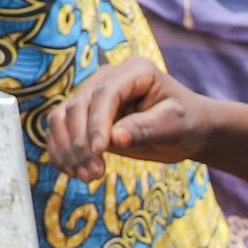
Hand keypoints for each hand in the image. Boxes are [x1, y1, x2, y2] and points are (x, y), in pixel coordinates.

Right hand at [49, 59, 213, 182]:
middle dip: (80, 143)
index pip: (105, 94)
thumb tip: (114, 138)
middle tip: (94, 174)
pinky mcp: (85, 117)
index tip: (98, 152)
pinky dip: (61, 153)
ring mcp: (93, 96)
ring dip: (67, 150)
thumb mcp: (175, 125)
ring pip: (61, 118)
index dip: (96, 123)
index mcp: (135, 71)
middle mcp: (108, 78)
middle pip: (78, 106)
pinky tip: (74, 172)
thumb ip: (146, 128)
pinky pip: (60, 131)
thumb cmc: (187, 123)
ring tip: (87, 177)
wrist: (187, 130)